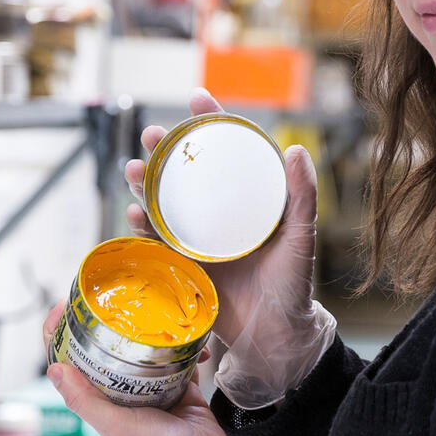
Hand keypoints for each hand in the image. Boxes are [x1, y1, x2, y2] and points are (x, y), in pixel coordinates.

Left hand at [43, 302, 278, 435]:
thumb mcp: (113, 424)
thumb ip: (84, 399)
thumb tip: (54, 368)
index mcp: (101, 400)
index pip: (70, 360)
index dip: (60, 333)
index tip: (63, 306)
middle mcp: (123, 393)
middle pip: (105, 349)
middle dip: (105, 323)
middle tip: (110, 297)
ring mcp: (152, 389)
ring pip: (143, 350)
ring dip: (149, 332)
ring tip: (155, 313)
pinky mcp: (181, 387)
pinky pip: (179, 359)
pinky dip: (185, 347)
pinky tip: (193, 341)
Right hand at [123, 89, 336, 408]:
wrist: (273, 338)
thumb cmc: (293, 287)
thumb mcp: (301, 239)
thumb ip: (301, 197)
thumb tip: (294, 150)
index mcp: (246, 199)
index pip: (227, 150)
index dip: (210, 121)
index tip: (196, 97)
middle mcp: (218, 213)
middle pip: (185, 170)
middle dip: (164, 148)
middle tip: (154, 134)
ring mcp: (196, 237)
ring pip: (162, 200)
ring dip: (143, 182)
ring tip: (133, 169)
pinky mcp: (180, 264)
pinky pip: (155, 239)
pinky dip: (140, 225)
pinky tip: (133, 215)